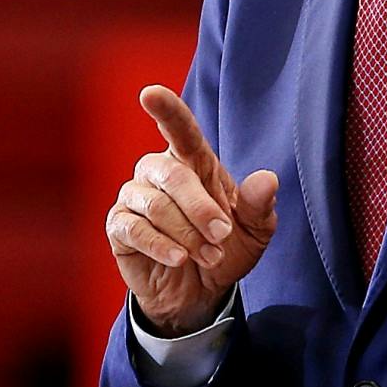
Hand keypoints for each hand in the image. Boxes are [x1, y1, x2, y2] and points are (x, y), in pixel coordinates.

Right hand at [105, 85, 277, 337]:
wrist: (200, 293)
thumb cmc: (225, 248)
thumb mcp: (255, 231)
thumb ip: (260, 205)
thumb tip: (268, 179)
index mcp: (193, 162)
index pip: (179, 129)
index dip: (166, 110)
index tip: (150, 94)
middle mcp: (159, 172)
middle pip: (173, 174)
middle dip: (200, 209)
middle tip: (222, 236)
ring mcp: (135, 197)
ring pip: (154, 205)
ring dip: (187, 235)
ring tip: (208, 256)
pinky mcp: (119, 226)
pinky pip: (133, 228)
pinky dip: (161, 246)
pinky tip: (179, 260)